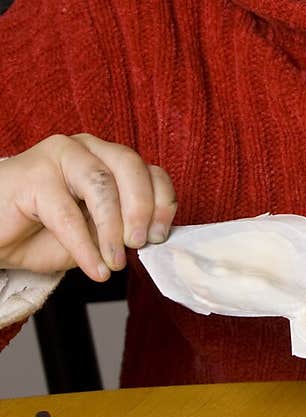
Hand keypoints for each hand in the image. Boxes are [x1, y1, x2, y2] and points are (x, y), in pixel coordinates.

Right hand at [0, 134, 176, 280]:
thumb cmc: (43, 232)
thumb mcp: (95, 233)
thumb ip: (123, 229)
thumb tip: (155, 238)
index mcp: (108, 158)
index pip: (149, 170)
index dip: (162, 202)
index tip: (161, 236)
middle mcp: (87, 149)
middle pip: (129, 167)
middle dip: (141, 208)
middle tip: (139, 244)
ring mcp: (59, 156)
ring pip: (100, 185)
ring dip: (112, 229)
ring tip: (114, 261)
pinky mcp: (32, 175)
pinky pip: (67, 213)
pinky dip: (84, 246)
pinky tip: (94, 268)